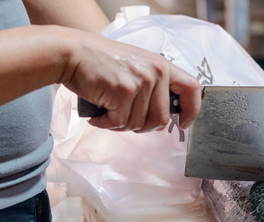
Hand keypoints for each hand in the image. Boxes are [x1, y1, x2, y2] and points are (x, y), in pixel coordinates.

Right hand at [58, 29, 200, 131]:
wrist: (72, 52)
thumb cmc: (101, 62)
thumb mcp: (137, 66)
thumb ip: (153, 87)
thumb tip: (162, 120)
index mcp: (162, 65)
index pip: (192, 88)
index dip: (191, 110)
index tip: (184, 123)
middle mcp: (156, 72)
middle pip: (161, 119)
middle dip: (143, 127)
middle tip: (124, 119)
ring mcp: (141, 82)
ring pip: (139, 124)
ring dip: (121, 124)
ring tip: (108, 111)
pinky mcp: (123, 92)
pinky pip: (120, 123)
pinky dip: (106, 124)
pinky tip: (99, 114)